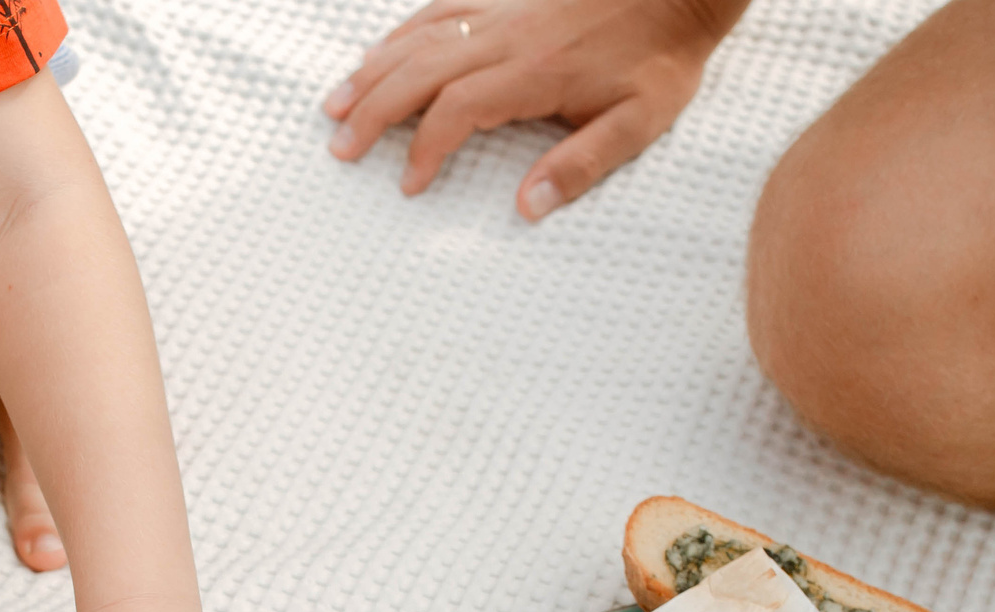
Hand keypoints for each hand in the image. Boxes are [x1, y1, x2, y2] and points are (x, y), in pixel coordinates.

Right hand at [323, 0, 745, 219]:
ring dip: (371, 72)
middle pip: (418, 72)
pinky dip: (400, 32)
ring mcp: (499, 10)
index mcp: (532, 73)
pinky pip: (437, 7)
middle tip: (338, 149)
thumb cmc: (660, 59)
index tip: (409, 186)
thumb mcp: (637, 123)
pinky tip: (377, 53)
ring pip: (418, 38)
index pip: (456, 111)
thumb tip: (528, 208)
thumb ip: (582, 165)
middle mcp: (504, 36)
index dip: (424, 150)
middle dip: (371, 112)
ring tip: (334, 105)